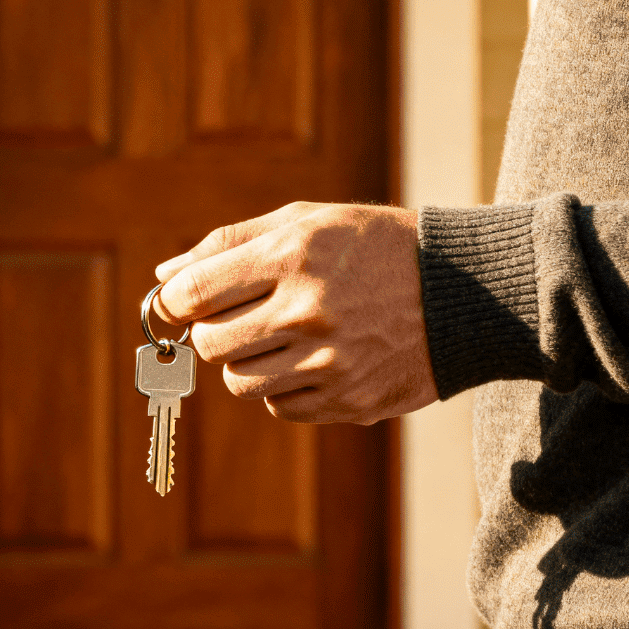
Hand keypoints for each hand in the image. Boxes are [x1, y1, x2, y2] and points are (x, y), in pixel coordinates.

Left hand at [153, 202, 436, 424]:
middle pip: (211, 344)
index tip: (176, 303)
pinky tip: (312, 359)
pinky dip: (283, 388)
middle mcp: (308, 311)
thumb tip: (163, 275)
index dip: (172, 301)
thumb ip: (229, 244)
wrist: (465, 292)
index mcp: (292, 256)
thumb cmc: (374, 247)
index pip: (193, 292)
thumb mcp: (308, 221)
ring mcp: (330, 362)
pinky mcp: (349, 400)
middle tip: (236, 318)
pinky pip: (281, 407)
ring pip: (241, 383)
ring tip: (280, 337)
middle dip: (211, 332)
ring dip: (246, 362)